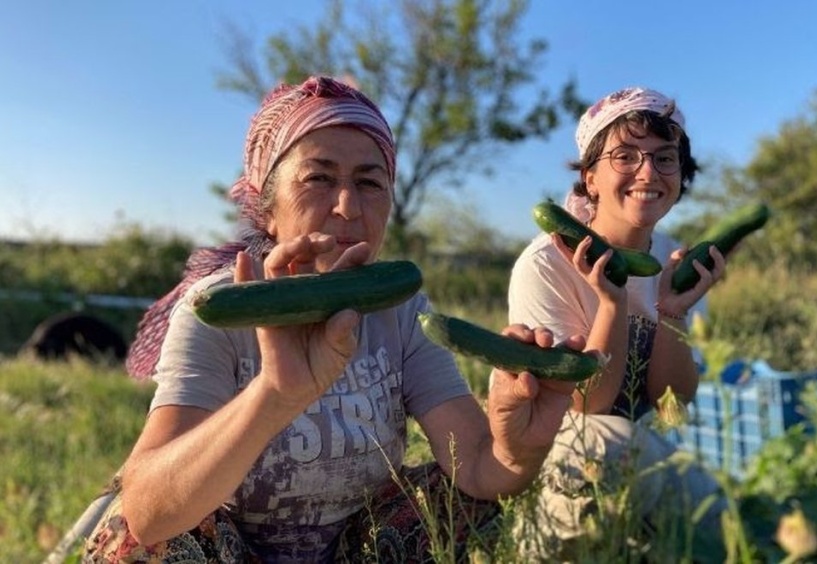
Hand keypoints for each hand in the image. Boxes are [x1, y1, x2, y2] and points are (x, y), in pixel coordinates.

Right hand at [234, 233, 369, 408]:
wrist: (297, 387)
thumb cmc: (323, 364)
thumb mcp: (340, 350)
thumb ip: (343, 333)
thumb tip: (348, 314)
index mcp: (328, 296)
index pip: (339, 270)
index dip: (351, 258)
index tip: (364, 250)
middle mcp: (305, 291)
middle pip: (306, 257)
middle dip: (316, 244)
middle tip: (329, 242)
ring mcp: (282, 298)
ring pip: (280, 263)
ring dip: (288, 248)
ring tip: (301, 243)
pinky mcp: (261, 310)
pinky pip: (249, 287)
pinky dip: (243, 271)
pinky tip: (243, 257)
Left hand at [486, 325, 584, 463]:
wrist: (525, 442)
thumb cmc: (507, 419)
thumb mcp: (504, 407)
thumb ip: (515, 392)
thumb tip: (528, 379)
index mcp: (510, 361)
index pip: (512, 339)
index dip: (518, 334)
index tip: (525, 339)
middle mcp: (530, 360)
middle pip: (537, 339)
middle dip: (542, 335)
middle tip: (545, 342)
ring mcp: (550, 369)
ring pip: (561, 349)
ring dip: (570, 343)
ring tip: (577, 342)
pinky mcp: (566, 382)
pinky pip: (578, 369)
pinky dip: (589, 360)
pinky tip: (596, 356)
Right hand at [552, 233, 625, 303]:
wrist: (614, 299)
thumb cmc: (609, 279)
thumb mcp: (602, 263)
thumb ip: (601, 250)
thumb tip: (603, 236)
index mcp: (582, 266)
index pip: (567, 254)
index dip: (559, 245)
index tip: (552, 234)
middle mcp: (582, 271)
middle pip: (570, 258)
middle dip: (563, 246)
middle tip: (562, 234)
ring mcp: (589, 276)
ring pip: (578, 262)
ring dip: (582, 249)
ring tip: (590, 238)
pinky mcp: (598, 281)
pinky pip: (598, 268)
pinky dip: (603, 258)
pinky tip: (610, 251)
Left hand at [658, 245, 726, 315]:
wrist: (663, 303)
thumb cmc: (667, 288)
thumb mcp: (668, 268)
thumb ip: (676, 257)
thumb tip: (687, 245)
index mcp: (699, 274)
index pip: (714, 263)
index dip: (721, 254)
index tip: (722, 244)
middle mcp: (704, 279)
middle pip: (721, 266)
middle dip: (723, 255)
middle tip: (713, 246)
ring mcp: (704, 285)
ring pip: (719, 271)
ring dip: (718, 259)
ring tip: (711, 249)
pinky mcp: (701, 290)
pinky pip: (707, 278)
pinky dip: (702, 268)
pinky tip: (694, 262)